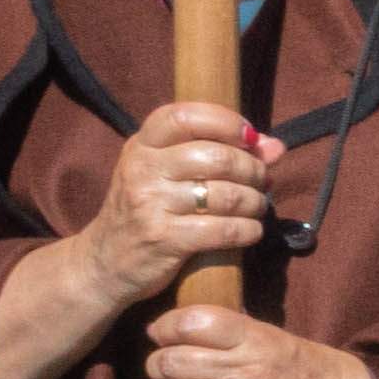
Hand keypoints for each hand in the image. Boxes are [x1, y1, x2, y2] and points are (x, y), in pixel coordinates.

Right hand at [84, 99, 275, 310]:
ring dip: (255, 202)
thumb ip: (218, 152)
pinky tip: (250, 231)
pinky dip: (249, 231)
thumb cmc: (147, 210)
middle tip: (261, 182)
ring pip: (227, 194)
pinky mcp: (164, 238)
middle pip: (218, 157)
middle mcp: (142, 169)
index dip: (226, 122)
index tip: (249, 139)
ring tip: (256, 207)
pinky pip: (224, 229)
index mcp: (142, 145)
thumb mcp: (168, 174)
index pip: (184, 116)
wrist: (103, 261)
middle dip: (253, 170)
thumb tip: (275, 146)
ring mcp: (150, 204)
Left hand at [140, 303, 378, 378]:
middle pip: (171, 361)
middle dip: (157, 364)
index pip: (192, 323)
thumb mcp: (276, 338)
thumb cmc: (314, 370)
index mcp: (257, 340)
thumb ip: (233, 334)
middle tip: (163, 367)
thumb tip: (182, 330)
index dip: (166, 326)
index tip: (162, 333)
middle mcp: (248, 372)